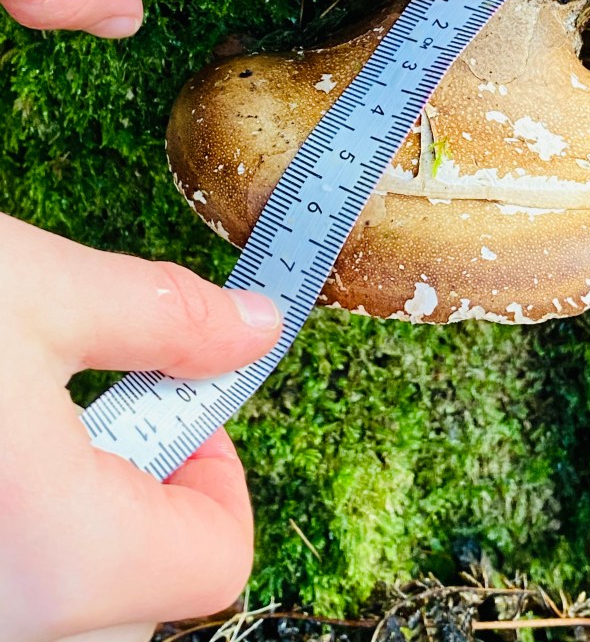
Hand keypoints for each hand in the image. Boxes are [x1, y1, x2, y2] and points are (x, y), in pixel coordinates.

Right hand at [0, 213, 282, 640]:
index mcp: (64, 554)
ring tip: (40, 445)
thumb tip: (255, 328)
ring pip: (81, 607)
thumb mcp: (36, 291)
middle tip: (108, 422)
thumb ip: (163, 314)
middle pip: (149, 597)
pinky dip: (37, 544)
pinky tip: (5, 469)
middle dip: (152, 508)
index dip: (223, 474)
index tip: (185, 406)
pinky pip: (26, 595)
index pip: (218, 561)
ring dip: (90, 533)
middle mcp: (10, 620)